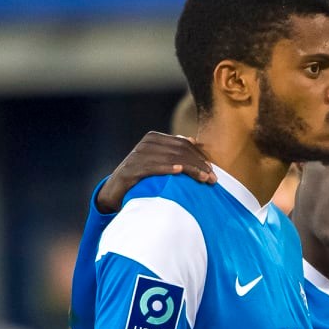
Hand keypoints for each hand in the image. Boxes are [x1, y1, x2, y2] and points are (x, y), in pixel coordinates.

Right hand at [97, 132, 215, 212]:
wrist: (115, 190)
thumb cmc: (141, 176)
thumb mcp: (158, 160)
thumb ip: (173, 150)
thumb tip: (192, 140)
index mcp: (154, 138)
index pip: (183, 144)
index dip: (199, 156)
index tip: (212, 170)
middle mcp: (146, 143)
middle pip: (180, 151)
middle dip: (198, 164)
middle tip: (213, 178)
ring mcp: (138, 155)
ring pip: (171, 159)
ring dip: (190, 169)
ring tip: (204, 179)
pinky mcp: (131, 169)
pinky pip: (153, 167)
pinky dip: (167, 168)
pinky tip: (179, 172)